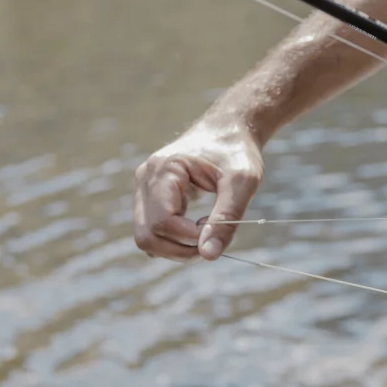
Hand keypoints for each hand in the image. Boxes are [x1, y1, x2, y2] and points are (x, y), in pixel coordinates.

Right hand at [133, 120, 264, 261]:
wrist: (228, 130)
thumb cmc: (237, 151)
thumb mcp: (243, 182)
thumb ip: (226, 218)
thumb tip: (209, 255)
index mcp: (164, 169)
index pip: (162, 221)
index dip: (189, 238)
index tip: (215, 232)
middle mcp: (145, 179)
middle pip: (147, 236)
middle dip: (180, 249)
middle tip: (212, 241)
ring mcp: (143, 189)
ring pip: (146, 238)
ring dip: (176, 248)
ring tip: (206, 232)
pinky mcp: (149, 198)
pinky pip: (153, 231)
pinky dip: (174, 240)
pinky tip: (198, 227)